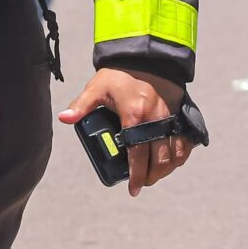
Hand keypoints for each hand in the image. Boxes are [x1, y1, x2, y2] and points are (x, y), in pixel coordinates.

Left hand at [60, 67, 192, 196]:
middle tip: (141, 185)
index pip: (138, 153)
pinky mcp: (179, 116)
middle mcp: (156, 119)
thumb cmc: (119, 76)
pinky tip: (169, 164)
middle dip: (151, 177)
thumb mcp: (97, 87)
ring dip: (166, 170)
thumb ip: (82, 105)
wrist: (145, 60)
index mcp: (135, 115)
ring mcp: (170, 118)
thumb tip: (64, 118)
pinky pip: (183, 143)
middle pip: (159, 159)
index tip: (132, 189)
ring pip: (174, 154)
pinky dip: (179, 157)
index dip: (136, 175)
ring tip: (153, 177)